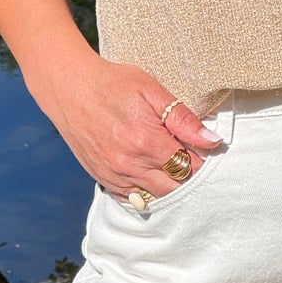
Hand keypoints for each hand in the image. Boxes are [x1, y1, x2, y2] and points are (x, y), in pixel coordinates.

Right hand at [26, 47, 223, 201]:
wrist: (69, 87)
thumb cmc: (113, 83)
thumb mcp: (151, 90)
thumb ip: (182, 119)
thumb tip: (212, 141)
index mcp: (147, 141)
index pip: (190, 167)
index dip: (201, 160)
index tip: (203, 149)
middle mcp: (130, 165)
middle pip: (175, 188)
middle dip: (188, 177)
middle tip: (191, 159)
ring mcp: (115, 175)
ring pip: (155, 197)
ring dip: (169, 186)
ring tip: (173, 167)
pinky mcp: (103, 179)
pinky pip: (133, 199)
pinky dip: (147, 192)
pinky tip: (152, 176)